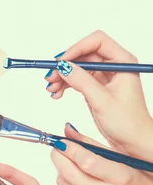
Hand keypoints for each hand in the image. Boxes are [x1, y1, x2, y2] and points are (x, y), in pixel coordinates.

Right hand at [45, 30, 152, 160]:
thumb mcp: (102, 100)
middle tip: (50, 78)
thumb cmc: (128, 122)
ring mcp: (104, 76)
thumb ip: (82, 81)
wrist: (134, 142)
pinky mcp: (96, 86)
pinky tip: (57, 94)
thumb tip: (63, 66)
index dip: (77, 48)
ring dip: (62, 76)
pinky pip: (77, 79)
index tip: (61, 62)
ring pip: (77, 66)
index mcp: (123, 62)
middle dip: (65, 65)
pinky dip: (65, 85)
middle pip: (83, 54)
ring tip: (51, 89)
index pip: (97, 42)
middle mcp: (114, 65)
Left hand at [50, 124, 152, 184]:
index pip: (86, 162)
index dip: (70, 149)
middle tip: (58, 148)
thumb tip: (67, 130)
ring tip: (69, 162)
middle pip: (69, 174)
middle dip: (58, 157)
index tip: (62, 141)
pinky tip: (78, 178)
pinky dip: (68, 184)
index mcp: (121, 178)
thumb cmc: (139, 178)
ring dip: (61, 170)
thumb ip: (93, 144)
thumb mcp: (123, 158)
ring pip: (64, 184)